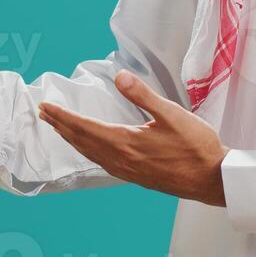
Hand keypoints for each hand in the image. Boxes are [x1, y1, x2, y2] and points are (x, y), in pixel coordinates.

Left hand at [38, 69, 228, 205]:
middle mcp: (121, 160)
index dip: (63, 116)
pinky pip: (102, 162)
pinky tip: (90, 148)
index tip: (46, 106)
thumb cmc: (196, 147)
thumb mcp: (172, 114)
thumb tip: (120, 76)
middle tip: (43, 113)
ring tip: (59, 128)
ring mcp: (127, 171)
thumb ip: (143, 95)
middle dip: (61, 126)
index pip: (85, 127)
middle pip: (82, 141)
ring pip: (90, 153)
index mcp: (126, 143)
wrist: (212, 180)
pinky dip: (88, 151)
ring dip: (72, 139)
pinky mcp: (135, 176)